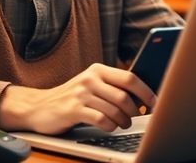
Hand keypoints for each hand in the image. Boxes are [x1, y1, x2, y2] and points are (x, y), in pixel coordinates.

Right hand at [0, 63, 156, 133]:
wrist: (39, 107)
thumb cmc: (72, 98)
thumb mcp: (92, 85)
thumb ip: (113, 86)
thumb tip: (145, 97)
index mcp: (98, 69)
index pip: (130, 78)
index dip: (146, 92)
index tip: (156, 103)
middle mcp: (90, 78)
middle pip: (124, 96)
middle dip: (134, 111)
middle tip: (135, 118)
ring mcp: (80, 93)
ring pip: (114, 109)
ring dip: (123, 121)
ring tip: (121, 124)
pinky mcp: (72, 109)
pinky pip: (101, 119)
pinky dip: (109, 126)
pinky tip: (108, 126)